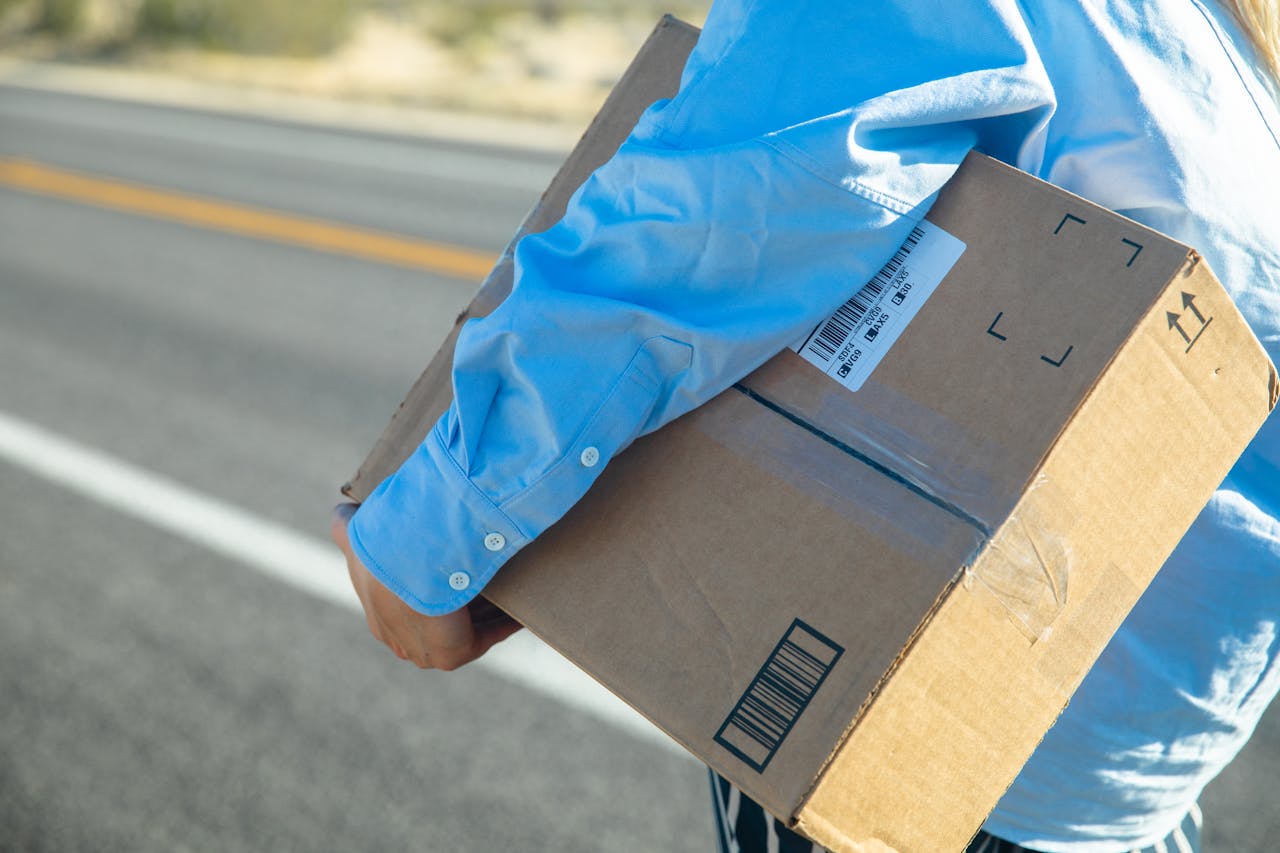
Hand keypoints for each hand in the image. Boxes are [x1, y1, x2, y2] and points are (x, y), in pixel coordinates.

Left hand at [330, 503, 522, 669]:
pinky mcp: (452, 655)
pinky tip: (523, 600)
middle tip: (488, 570)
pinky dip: (507, 619)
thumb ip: (345, 527)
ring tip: (512, 581)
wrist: (402, 564)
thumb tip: (340, 512)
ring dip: (489, 609)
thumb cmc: (380, 546)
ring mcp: (426, 651)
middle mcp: (401, 639)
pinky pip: (488, 635)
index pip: (408, 611)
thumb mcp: (355, 533)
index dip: (435, 588)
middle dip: (464, 600)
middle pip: (440, 623)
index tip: (457, 563)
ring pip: (465, 629)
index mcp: (381, 616)